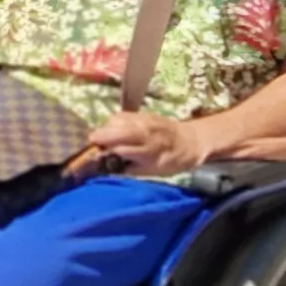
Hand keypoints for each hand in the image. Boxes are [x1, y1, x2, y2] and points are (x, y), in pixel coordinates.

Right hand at [75, 111, 203, 178]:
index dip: (105, 153)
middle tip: (93, 146)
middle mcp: (143, 131)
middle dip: (100, 137)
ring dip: (105, 129)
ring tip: (105, 140)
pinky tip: (114, 131)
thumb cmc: (172, 161)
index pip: (118, 147)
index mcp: (148, 150)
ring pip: (114, 120)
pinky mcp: (140, 113)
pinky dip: (112, 123)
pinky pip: (120, 116)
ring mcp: (142, 119)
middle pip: (113, 129)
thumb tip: (105, 168)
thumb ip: (128, 169)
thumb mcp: (152, 172)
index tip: (95, 158)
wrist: (191, 141)